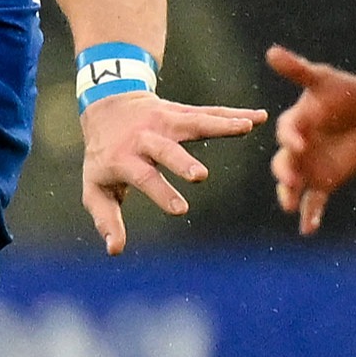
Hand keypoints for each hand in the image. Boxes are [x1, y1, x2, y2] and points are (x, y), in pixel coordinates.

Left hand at [79, 92, 266, 255]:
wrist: (106, 106)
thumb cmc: (104, 157)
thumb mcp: (96, 188)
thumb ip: (106, 218)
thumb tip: (115, 250)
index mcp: (124, 158)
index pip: (143, 176)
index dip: (160, 192)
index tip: (180, 210)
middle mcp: (146, 137)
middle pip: (164, 149)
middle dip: (181, 162)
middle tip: (199, 176)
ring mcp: (165, 122)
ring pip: (193, 122)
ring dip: (220, 125)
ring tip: (246, 127)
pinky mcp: (181, 112)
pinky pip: (210, 113)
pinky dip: (234, 115)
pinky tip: (259, 118)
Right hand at [266, 44, 355, 235]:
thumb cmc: (345, 90)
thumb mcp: (323, 78)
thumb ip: (298, 70)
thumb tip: (271, 51)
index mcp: (293, 123)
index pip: (287, 132)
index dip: (291, 138)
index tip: (297, 143)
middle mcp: (296, 148)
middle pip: (284, 164)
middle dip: (286, 173)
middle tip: (291, 180)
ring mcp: (309, 167)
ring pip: (294, 185)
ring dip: (290, 195)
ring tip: (290, 206)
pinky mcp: (325, 182)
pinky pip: (314, 201)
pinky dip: (310, 215)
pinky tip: (308, 229)